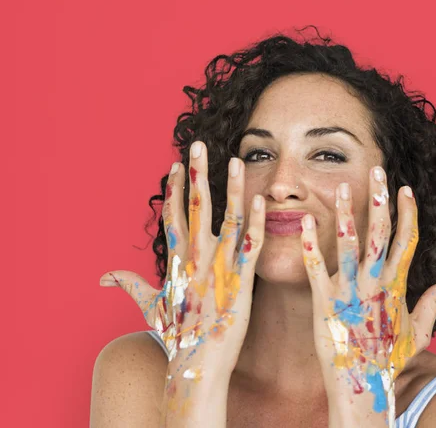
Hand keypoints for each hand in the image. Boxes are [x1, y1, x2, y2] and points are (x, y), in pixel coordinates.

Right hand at [100, 141, 264, 378]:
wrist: (197, 363)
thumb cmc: (176, 334)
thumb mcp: (150, 306)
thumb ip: (129, 285)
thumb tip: (103, 277)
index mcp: (176, 260)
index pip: (173, 216)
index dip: (174, 190)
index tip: (177, 166)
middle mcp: (196, 257)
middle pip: (196, 207)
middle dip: (196, 174)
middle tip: (197, 145)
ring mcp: (220, 266)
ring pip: (228, 218)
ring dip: (231, 188)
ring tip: (235, 160)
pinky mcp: (242, 278)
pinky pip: (251, 244)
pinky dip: (256, 221)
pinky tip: (260, 199)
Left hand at [300, 166, 435, 422]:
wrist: (362, 386)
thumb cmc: (389, 357)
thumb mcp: (420, 331)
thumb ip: (435, 301)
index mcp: (397, 286)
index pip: (407, 240)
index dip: (407, 212)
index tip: (404, 188)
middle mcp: (376, 283)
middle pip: (381, 234)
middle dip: (380, 200)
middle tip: (377, 170)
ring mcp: (350, 291)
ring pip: (349, 244)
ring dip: (347, 213)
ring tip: (343, 187)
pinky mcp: (324, 302)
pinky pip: (316, 267)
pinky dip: (311, 243)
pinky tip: (305, 220)